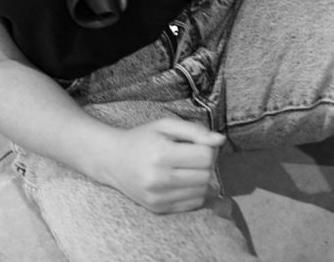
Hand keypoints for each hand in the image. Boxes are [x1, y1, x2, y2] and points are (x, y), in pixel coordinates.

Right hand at [100, 117, 225, 213]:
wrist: (114, 161)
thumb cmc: (143, 138)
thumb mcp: (166, 125)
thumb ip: (194, 130)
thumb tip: (220, 140)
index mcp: (162, 154)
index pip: (205, 157)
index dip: (207, 148)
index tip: (197, 144)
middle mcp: (159, 179)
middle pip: (205, 175)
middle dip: (205, 164)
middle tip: (193, 155)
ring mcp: (158, 198)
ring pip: (201, 191)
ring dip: (201, 178)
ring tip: (187, 167)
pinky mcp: (159, 209)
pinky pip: (192, 204)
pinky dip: (194, 192)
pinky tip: (182, 180)